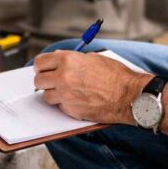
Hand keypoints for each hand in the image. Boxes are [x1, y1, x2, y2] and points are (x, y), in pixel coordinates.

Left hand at [33, 51, 152, 123]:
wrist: (129, 95)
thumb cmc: (115, 75)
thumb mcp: (93, 58)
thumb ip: (72, 59)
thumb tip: (58, 59)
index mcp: (67, 60)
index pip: (40, 62)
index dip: (41, 67)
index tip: (43, 70)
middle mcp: (63, 76)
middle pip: (38, 81)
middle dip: (44, 82)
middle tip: (51, 82)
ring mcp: (66, 95)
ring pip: (46, 96)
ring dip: (53, 94)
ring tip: (66, 92)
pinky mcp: (71, 110)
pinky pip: (59, 107)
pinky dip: (64, 105)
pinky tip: (76, 100)